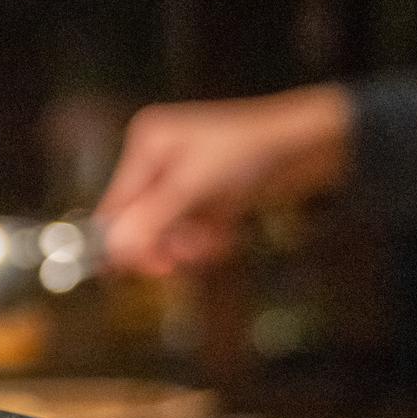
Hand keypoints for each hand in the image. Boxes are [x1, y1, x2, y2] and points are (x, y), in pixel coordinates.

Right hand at [96, 84, 353, 276]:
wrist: (304, 148)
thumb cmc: (248, 153)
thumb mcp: (191, 188)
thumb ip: (150, 221)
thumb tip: (112, 250)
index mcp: (147, 144)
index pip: (117, 203)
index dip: (122, 240)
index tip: (127, 274)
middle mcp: (159, 159)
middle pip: (140, 221)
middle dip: (163, 243)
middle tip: (173, 266)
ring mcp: (183, 179)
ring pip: (168, 231)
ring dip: (190, 244)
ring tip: (212, 241)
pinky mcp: (206, 196)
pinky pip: (192, 230)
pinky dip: (207, 238)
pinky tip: (225, 233)